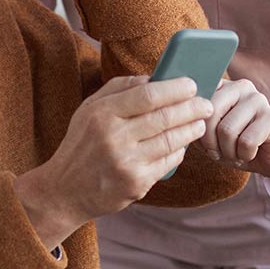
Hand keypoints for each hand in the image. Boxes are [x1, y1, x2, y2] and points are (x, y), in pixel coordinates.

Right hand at [14, 75, 210, 247]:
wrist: (63, 191)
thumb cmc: (81, 144)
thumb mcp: (89, 110)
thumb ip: (119, 88)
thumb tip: (155, 77)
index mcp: (102, 114)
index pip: (148, 95)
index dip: (175, 88)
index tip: (192, 84)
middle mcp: (114, 137)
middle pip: (164, 117)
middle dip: (192, 108)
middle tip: (206, 103)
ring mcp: (126, 162)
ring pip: (171, 140)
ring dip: (191, 129)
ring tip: (200, 122)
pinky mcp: (136, 184)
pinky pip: (167, 163)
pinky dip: (179, 151)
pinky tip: (183, 144)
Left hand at [201, 78, 269, 179]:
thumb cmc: (236, 145)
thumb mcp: (211, 135)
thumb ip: (196, 125)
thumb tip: (184, 123)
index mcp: (223, 86)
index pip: (198, 99)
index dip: (195, 126)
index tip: (204, 142)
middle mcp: (241, 87)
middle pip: (210, 113)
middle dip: (209, 142)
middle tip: (217, 153)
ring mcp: (258, 100)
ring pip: (227, 130)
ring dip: (228, 152)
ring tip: (235, 154)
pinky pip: (246, 142)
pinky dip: (244, 155)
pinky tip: (250, 154)